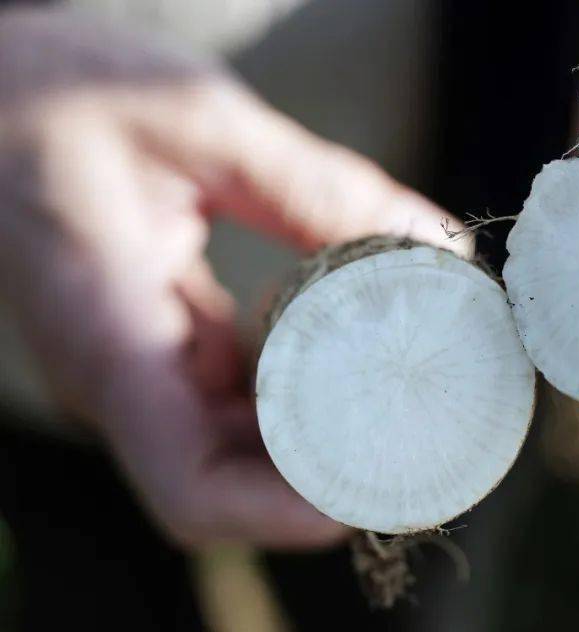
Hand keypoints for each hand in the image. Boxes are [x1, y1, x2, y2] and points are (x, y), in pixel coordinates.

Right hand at [0, 8, 464, 548]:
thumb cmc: (62, 92)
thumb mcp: (199, 123)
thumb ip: (318, 188)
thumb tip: (437, 246)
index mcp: (108, 335)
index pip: (194, 485)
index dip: (287, 514)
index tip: (377, 494)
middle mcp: (117, 377)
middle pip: (231, 483)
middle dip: (331, 480)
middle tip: (432, 446)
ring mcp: (134, 370)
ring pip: (237, 450)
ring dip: (323, 443)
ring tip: (415, 411)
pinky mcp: (155, 350)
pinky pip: (236, 404)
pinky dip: (302, 398)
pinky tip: (363, 363)